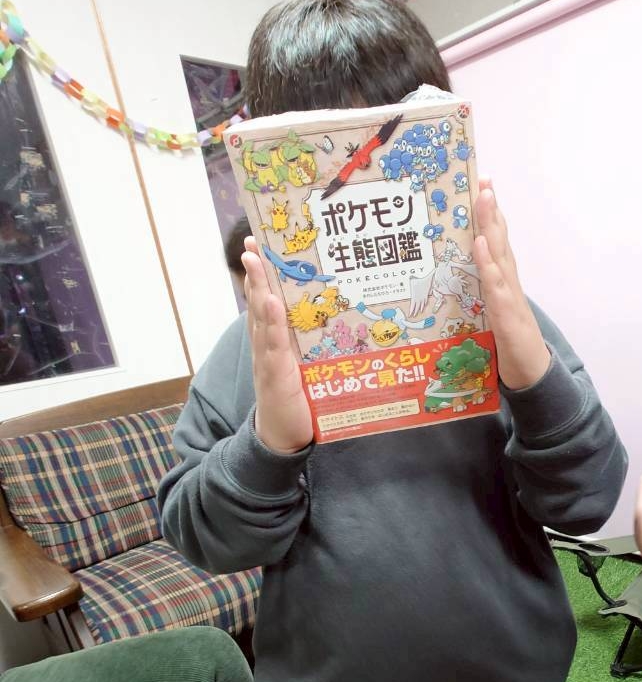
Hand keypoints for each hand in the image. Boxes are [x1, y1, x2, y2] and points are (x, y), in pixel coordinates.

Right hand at [242, 241, 313, 453]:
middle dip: (256, 272)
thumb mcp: (312, 367)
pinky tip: (269, 302)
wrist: (285, 438)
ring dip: (257, 288)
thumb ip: (319, 346)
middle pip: (259, 302)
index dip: (263, 275)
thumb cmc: (302, 402)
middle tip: (252, 243)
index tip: (259, 246)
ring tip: (255, 261)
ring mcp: (268, 359)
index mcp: (276, 342)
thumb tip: (349, 321)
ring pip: (261, 318)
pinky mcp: (274, 376)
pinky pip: (271, 345)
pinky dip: (269, 323)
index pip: (268, 302)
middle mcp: (267, 346)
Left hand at [473, 179, 550, 389]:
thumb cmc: (508, 345)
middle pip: (500, 239)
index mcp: (503, 281)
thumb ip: (478, 295)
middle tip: (484, 180)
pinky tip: (481, 244)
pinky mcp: (506, 314)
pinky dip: (488, 263)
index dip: (490, 213)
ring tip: (485, 198)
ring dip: (492, 225)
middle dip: (491, 209)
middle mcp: (509, 282)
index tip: (483, 185)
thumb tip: (457, 280)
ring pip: (499, 254)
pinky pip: (495, 284)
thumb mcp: (489, 314)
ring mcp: (510, 296)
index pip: (496, 241)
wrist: (531, 373)